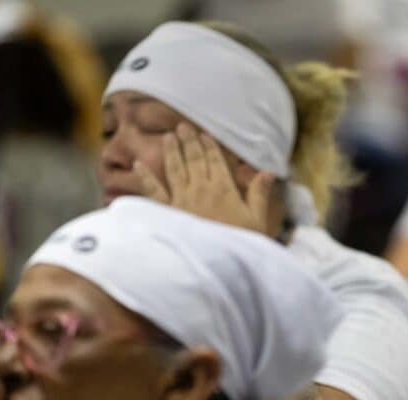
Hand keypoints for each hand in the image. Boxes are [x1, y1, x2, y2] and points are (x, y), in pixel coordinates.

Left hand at [135, 122, 276, 233]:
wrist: (215, 265)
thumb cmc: (240, 245)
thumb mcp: (257, 221)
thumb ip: (259, 194)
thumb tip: (269, 171)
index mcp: (224, 189)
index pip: (216, 162)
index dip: (210, 147)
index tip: (204, 134)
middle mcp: (201, 189)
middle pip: (195, 161)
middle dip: (190, 142)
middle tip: (183, 126)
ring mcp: (181, 199)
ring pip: (175, 169)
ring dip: (173, 152)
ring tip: (169, 137)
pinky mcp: (166, 212)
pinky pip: (153, 191)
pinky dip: (145, 177)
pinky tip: (137, 165)